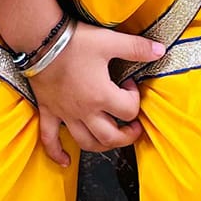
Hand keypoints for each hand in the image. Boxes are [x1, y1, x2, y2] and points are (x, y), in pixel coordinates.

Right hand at [29, 24, 165, 166]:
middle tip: (133, 126)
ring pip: (86, 142)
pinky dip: (57, 153)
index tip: (129, 83)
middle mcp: (85, 111)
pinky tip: (65, 161)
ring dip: (101, 146)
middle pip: (111, 137)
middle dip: (127, 135)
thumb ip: (137, 48)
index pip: (129, 110)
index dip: (135, 98)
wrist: (40, 39)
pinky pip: (50, 139)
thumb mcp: (110, 41)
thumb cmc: (74, 42)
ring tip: (111, 140)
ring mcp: (66, 114)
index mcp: (101, 96)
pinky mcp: (49, 111)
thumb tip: (160, 50)